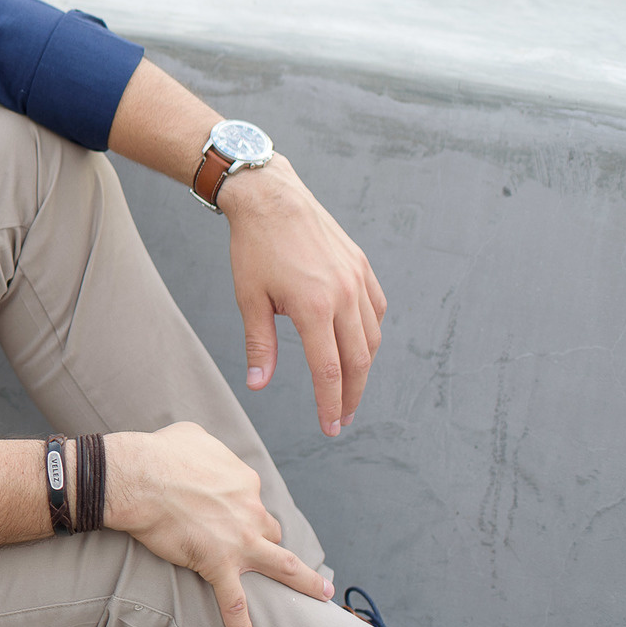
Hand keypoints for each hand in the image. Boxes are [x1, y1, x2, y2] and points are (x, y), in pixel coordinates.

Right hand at [105, 423, 332, 626]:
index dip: (238, 507)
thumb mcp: (191, 436)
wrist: (137, 478)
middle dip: (269, 540)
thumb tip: (201, 455)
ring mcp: (239, 540)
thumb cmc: (157, 453)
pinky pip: (234, 604)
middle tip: (268, 551)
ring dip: (302, 580)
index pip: (250, 499)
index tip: (219, 510)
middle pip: (271, 530)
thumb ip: (208, 448)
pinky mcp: (218, 565)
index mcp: (244, 481)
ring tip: (320, 594)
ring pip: (282, 564)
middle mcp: (250, 510)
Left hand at [220, 157, 386, 433]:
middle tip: (342, 419)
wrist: (272, 199)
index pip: (329, 370)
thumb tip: (257, 385)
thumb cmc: (254, 248)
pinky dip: (370, 334)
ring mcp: (358, 280)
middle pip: (358, 361)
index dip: (330, 404)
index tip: (330, 428)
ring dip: (362, 368)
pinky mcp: (362, 267)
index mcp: (314, 308)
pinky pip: (376, 311)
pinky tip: (357, 345)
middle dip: (350, 395)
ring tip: (347, 388)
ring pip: (372, 338)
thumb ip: (259, 345)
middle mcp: (344, 295)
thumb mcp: (249, 298)